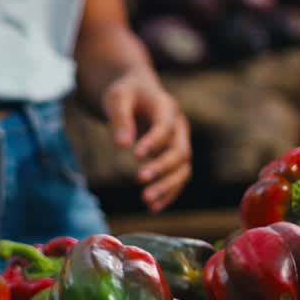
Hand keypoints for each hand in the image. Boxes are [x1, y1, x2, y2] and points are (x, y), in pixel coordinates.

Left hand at [101, 69, 191, 211]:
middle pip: (179, 151)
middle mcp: (179, 126)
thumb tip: (121, 145)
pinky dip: (169, 192)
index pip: (165, 127)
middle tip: (140, 179)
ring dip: (167, 186)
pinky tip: (154, 207)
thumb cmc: (125, 94)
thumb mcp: (116, 98)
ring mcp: (180, 142)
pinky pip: (178, 177)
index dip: (153, 142)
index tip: (135, 155)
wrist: (136, 92)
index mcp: (166, 107)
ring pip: (183, 168)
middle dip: (162, 167)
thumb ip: (119, 118)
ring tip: (146, 200)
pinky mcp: (174, 156)